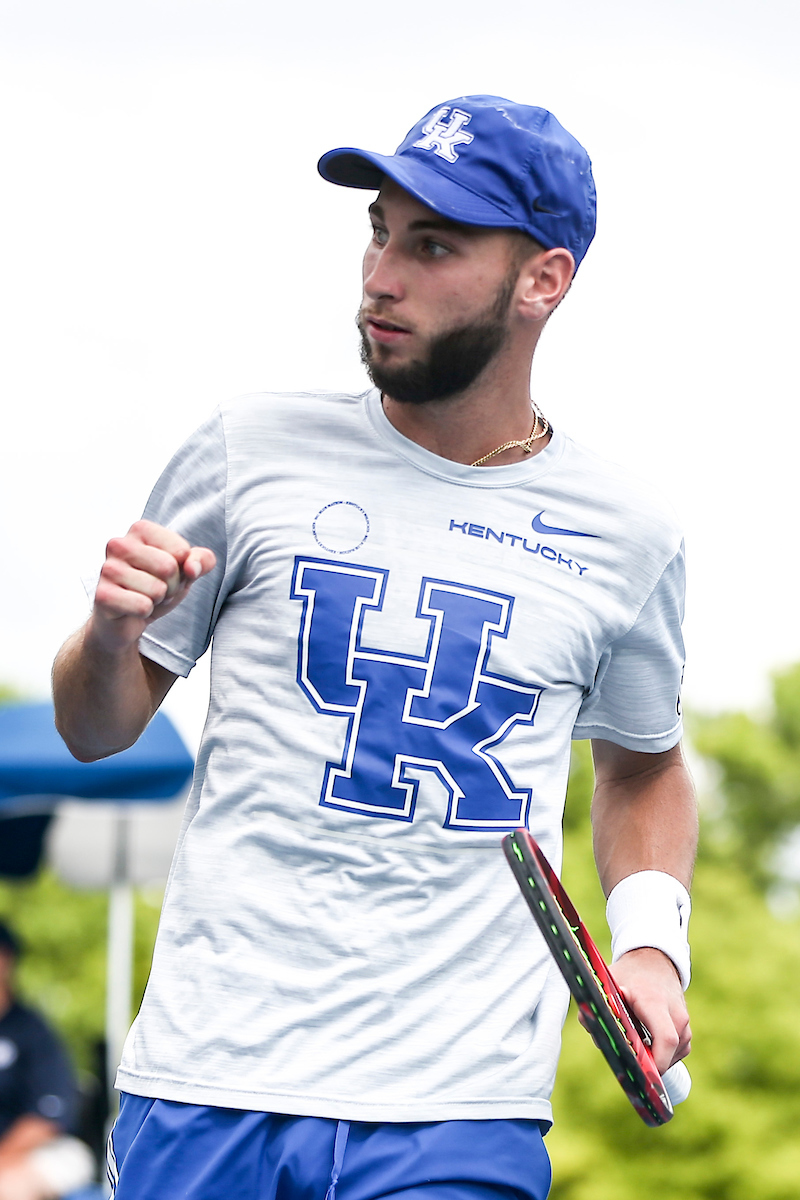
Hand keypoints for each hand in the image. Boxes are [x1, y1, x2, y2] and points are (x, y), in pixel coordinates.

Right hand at [90, 519, 215, 653]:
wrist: (126, 618)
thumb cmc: (156, 586)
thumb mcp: (186, 570)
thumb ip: (202, 560)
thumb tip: (192, 567)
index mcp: (140, 530)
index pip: (181, 551)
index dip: (182, 569)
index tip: (167, 574)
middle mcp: (119, 544)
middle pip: (169, 568)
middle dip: (171, 586)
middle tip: (157, 589)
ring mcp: (108, 569)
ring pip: (157, 589)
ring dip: (157, 600)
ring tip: (143, 597)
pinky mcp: (102, 594)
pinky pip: (142, 606)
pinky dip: (144, 612)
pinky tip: (132, 609)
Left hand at [610, 946, 690, 1073]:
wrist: (654, 960)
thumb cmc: (629, 975)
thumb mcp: (608, 983)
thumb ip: (598, 1006)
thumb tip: (595, 1031)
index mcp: (655, 1002)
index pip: (666, 1039)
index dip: (656, 1063)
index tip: (639, 1072)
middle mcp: (675, 1014)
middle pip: (669, 1053)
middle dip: (648, 1064)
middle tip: (628, 1061)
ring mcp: (685, 1022)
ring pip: (673, 1055)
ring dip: (654, 1058)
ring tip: (636, 1043)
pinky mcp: (687, 1029)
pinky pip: (677, 1051)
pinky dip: (662, 1053)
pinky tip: (646, 1042)